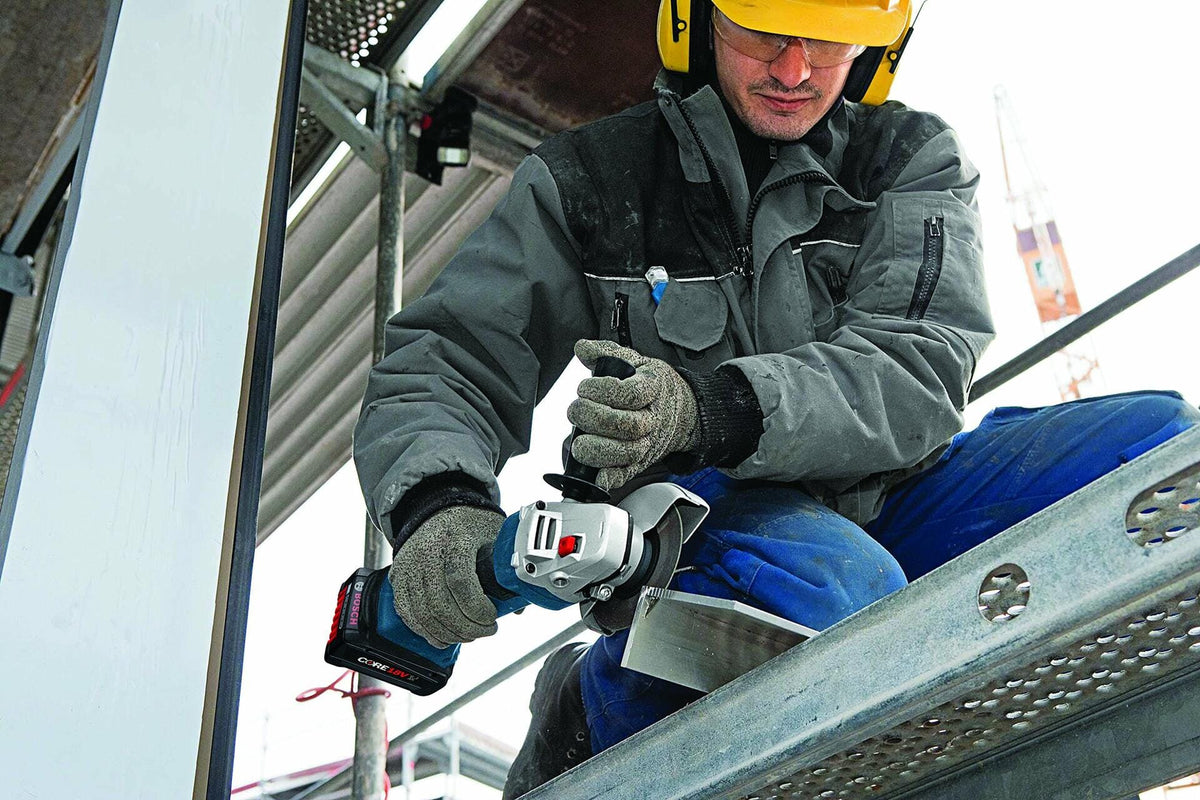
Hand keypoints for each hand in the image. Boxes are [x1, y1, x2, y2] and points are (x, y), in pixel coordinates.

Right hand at [388, 505, 504, 648]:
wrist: (437, 506)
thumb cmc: (470, 523)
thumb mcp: (494, 535)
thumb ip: (506, 567)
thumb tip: (518, 606)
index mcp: (455, 539)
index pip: (461, 581)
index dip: (477, 608)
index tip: (492, 618)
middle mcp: (427, 552)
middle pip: (440, 604)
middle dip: (466, 627)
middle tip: (485, 631)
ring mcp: (409, 565)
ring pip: (423, 613)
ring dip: (448, 633)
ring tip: (468, 635)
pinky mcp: (398, 576)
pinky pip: (407, 612)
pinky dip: (425, 630)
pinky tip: (442, 637)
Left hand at [567, 339, 699, 490]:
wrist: (683, 412)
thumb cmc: (654, 387)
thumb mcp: (636, 362)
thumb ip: (606, 353)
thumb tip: (583, 348)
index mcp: (653, 389)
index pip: (630, 393)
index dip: (602, 391)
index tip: (585, 388)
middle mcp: (652, 419)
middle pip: (627, 426)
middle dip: (594, 418)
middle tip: (576, 410)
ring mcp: (647, 443)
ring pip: (627, 453)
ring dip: (597, 449)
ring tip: (579, 441)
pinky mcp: (639, 463)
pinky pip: (626, 475)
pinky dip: (610, 478)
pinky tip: (596, 474)